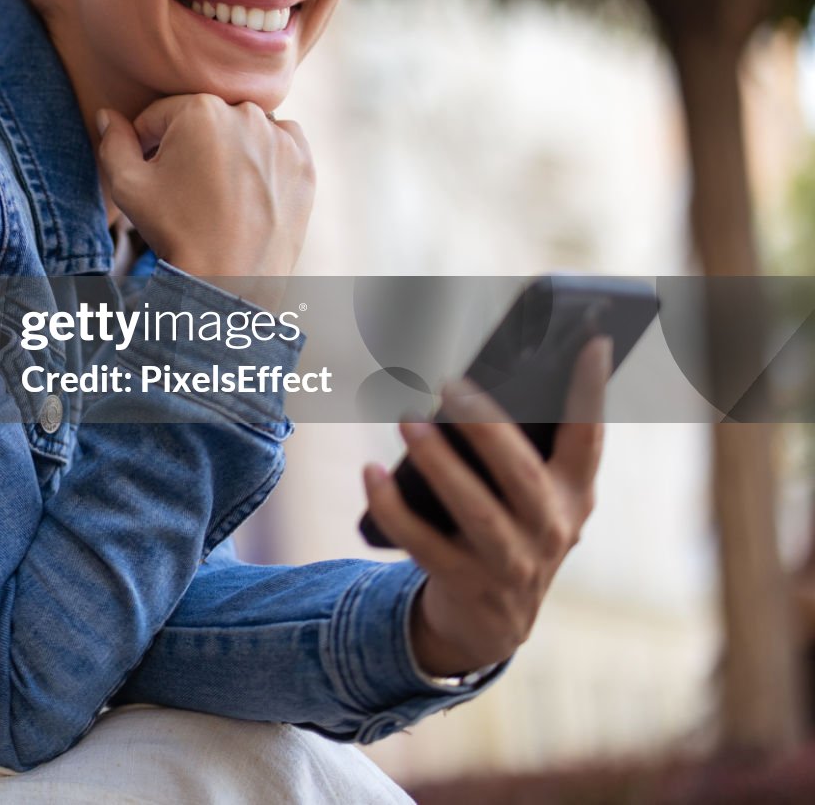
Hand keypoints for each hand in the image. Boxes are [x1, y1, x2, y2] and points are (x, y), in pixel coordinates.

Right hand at [94, 94, 313, 279]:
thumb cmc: (176, 231)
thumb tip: (107, 115)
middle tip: (185, 185)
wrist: (230, 281)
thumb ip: (114, 142)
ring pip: (241, 128)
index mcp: (200, 109)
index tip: (152, 174)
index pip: (160, 114)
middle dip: (189, 143)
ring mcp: (281, 138)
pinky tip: (248, 187)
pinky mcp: (304, 163)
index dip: (147, 144)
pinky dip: (265, 156)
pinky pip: (280, 143)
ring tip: (217, 189)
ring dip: (228, 146)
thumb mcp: (128, 186)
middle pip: (203, 118)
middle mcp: (246, 113)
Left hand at [361, 335, 611, 676]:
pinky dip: (393, 507)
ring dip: (438, 463)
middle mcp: (551, 530)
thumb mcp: (527, 497)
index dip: (591, 391)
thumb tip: (464, 387)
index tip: (592, 339)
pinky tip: (371, 472)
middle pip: (521, 472)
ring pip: (475, 510)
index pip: (588, 439)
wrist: (492, 624)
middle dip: (486, 427)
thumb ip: (516, 450)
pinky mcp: (467, 586)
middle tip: (450, 383)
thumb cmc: (505, 531)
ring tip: (407, 420)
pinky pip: (423, 543)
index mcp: (573, 496)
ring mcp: (511, 563)